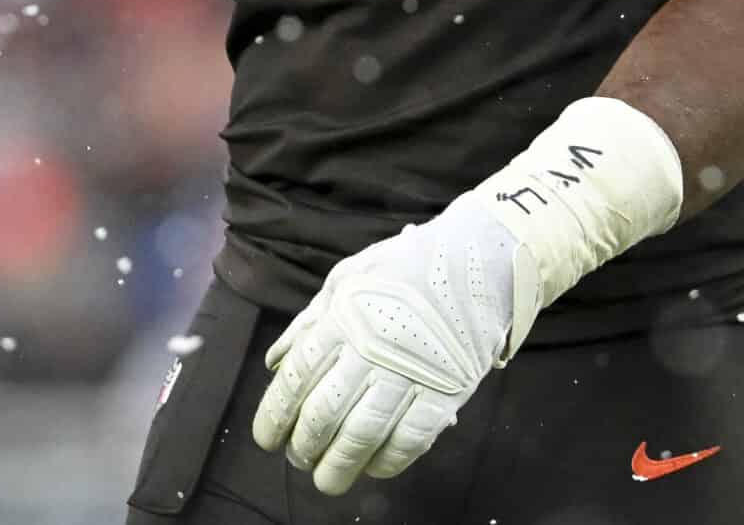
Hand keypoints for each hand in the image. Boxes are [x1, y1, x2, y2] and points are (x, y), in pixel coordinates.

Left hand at [251, 191, 542, 495]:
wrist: (477, 262)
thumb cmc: (406, 267)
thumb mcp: (348, 278)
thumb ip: (309, 321)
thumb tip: (274, 363)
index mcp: (341, 318)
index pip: (296, 379)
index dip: (275, 415)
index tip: (266, 439)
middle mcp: (370, 349)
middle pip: (324, 413)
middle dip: (304, 446)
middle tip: (298, 459)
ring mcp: (409, 374)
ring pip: (362, 434)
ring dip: (339, 465)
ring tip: (327, 480)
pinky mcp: (445, 392)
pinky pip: (410, 439)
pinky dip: (388, 461)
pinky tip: (374, 468)